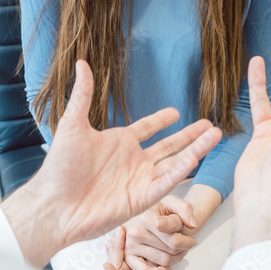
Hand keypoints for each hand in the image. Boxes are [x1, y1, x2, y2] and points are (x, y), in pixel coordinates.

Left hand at [2, 60, 222, 267]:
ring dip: (196, 149)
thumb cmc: (59, 168)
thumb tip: (81, 64)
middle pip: (169, 146)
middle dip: (190, 136)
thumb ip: (83, 95)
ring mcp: (139, 180)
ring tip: (215, 134)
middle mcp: (132, 161)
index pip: (146, 129)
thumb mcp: (72, 124)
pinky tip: (196, 155)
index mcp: (118, 143)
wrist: (54, 205)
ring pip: (175, 162)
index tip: (175, 112)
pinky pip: (167, 181)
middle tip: (209, 125)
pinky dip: (182, 169)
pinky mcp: (141, 198)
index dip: (161, 120)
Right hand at [107, 196, 197, 269]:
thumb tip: (192, 225)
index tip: (191, 239)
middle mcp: (136, 232)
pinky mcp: (128, 256)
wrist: (143, 213)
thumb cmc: (159, 209)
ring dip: (174, 259)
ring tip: (176, 250)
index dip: (188, 242)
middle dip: (182, 249)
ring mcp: (131, 245)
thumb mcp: (173, 202)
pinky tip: (165, 266)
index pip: (174, 240)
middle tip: (184, 244)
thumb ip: (185, 209)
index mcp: (146, 217)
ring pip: (162, 262)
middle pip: (170, 251)